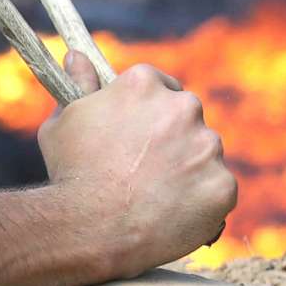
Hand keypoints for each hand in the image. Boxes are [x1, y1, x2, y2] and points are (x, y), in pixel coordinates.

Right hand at [36, 53, 237, 277]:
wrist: (90, 228)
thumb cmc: (70, 174)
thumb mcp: (62, 122)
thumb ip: (77, 85)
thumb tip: (77, 56)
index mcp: (144, 84)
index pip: (160, 85)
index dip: (147, 111)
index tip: (138, 134)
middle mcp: (183, 107)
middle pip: (186, 117)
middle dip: (171, 138)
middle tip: (144, 169)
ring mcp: (207, 146)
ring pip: (204, 154)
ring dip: (187, 169)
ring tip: (155, 198)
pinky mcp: (223, 185)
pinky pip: (217, 190)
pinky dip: (201, 203)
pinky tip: (171, 216)